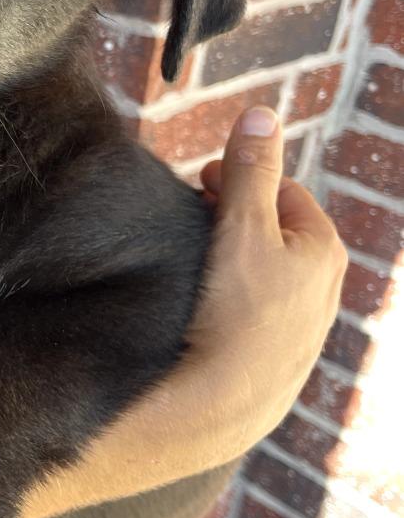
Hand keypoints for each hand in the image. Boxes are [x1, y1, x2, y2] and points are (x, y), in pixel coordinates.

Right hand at [189, 106, 347, 452]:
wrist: (222, 402)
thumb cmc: (235, 310)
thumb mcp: (241, 226)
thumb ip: (250, 170)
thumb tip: (262, 115)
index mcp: (322, 250)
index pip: (282, 191)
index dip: (240, 179)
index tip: (201, 181)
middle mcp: (324, 289)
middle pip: (274, 233)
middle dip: (235, 218)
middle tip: (193, 218)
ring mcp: (303, 329)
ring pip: (265, 274)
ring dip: (232, 259)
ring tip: (195, 264)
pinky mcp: (278, 360)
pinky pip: (254, 312)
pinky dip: (231, 298)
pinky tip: (204, 309)